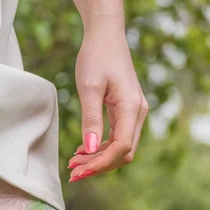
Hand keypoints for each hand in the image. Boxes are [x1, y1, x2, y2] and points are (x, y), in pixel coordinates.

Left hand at [67, 29, 147, 181]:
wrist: (105, 37)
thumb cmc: (96, 57)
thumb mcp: (89, 88)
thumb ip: (91, 119)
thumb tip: (90, 148)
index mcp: (131, 107)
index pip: (121, 147)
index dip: (100, 163)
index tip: (78, 171)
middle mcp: (138, 113)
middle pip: (123, 152)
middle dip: (98, 165)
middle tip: (72, 172)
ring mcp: (134, 113)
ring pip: (121, 148)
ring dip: (98, 158)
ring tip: (73, 163)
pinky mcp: (126, 111)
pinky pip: (117, 137)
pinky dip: (101, 148)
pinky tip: (82, 150)